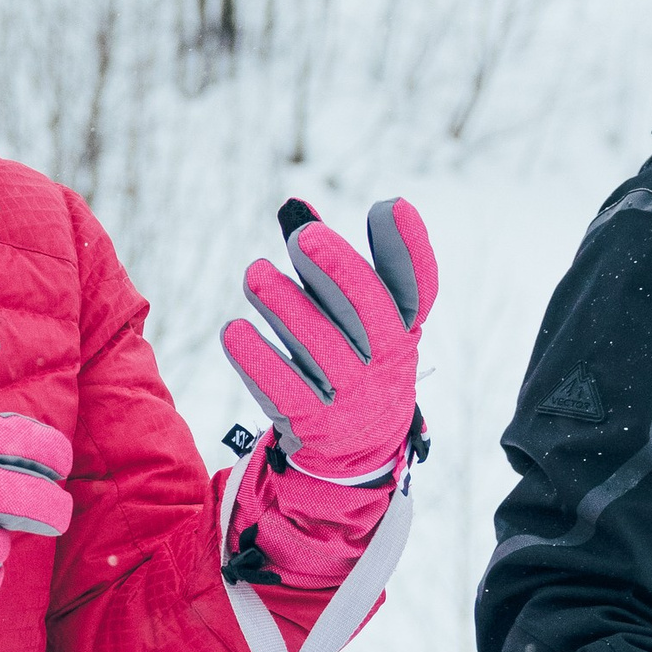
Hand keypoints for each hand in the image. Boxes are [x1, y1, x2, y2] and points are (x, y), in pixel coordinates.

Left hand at [223, 199, 435, 482]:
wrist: (356, 445)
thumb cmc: (347, 354)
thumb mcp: (347, 312)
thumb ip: (322, 261)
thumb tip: (293, 205)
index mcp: (402, 327)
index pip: (416, 287)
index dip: (407, 248)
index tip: (389, 206)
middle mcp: (385, 360)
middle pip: (369, 312)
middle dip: (337, 270)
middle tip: (302, 238)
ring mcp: (352, 394)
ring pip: (321, 346)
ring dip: (286, 307)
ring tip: (254, 274)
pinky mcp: (315, 422)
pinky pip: (285, 389)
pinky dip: (258, 360)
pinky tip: (235, 330)